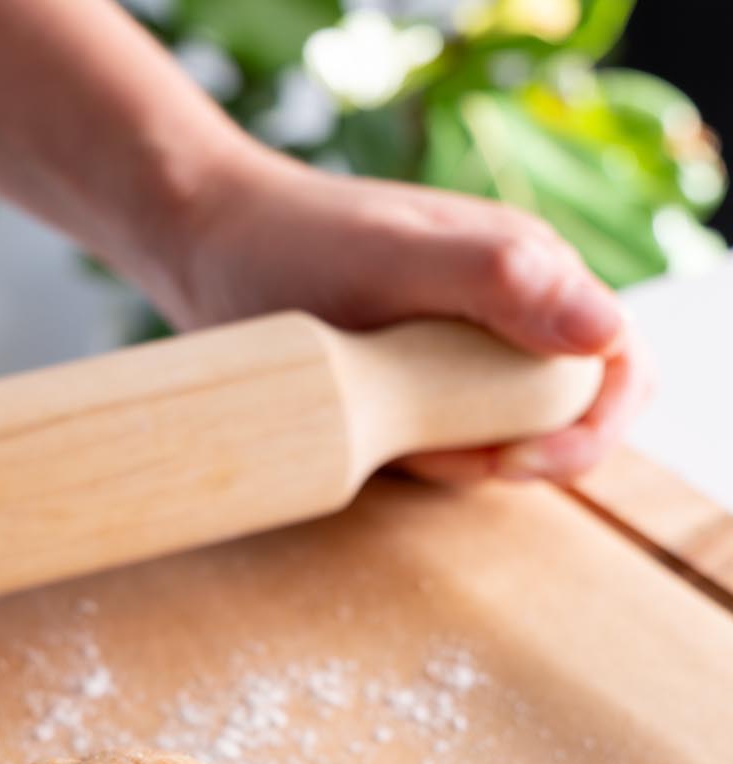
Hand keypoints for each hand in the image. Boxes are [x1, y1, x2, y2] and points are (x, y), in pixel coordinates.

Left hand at [160, 144, 650, 483]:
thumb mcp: (394, 260)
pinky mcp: (421, 383)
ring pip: (506, 439)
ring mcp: (466, 351)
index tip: (511, 460)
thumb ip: (501, 283)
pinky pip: (451, 444)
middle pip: (570, 416)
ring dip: (456, 460)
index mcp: (533, 272)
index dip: (588, 430)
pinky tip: (365, 433)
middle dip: (517, 456)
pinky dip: (419, 458)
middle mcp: (514, 312)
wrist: (205, 246)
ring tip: (377, 422)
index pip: (618, 369)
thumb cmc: (294, 244)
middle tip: (426, 452)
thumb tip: (605, 334)